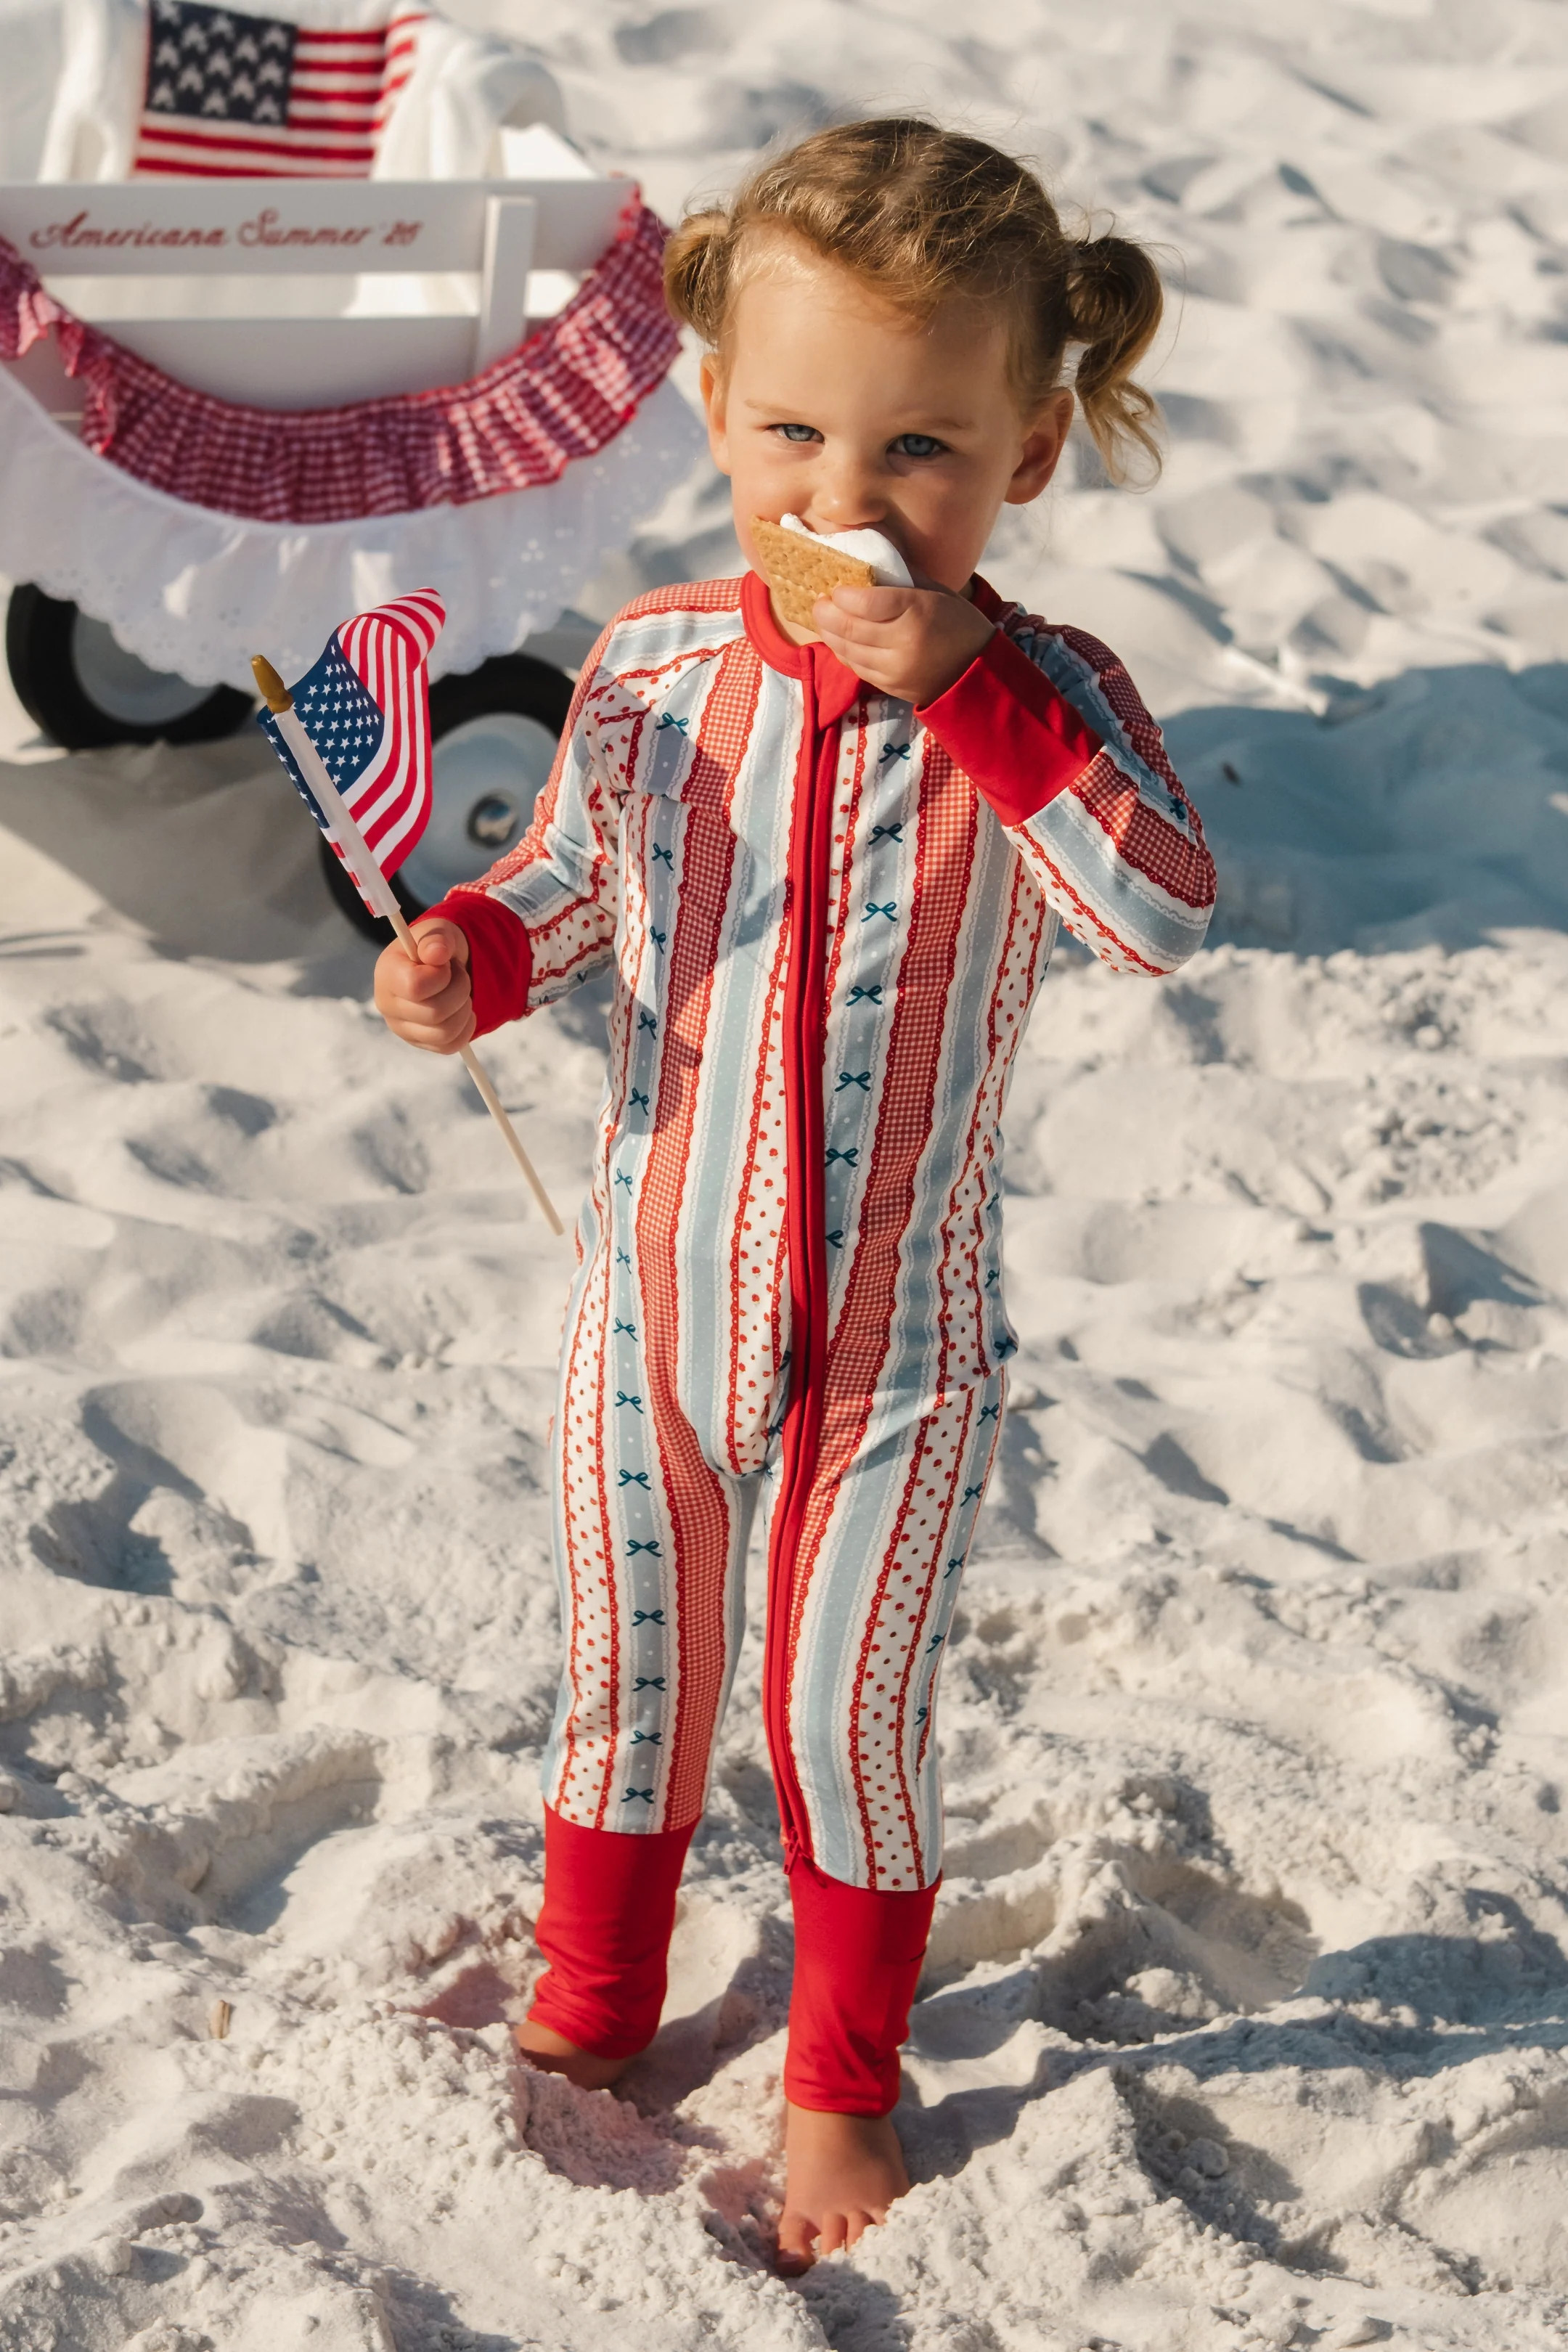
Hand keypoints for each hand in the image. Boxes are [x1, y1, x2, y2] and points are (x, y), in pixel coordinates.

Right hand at [372, 916, 474, 1054]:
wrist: (441, 964)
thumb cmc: (436, 947)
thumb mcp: (439, 932)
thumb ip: (437, 938)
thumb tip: (437, 953)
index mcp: (387, 973)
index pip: (416, 987)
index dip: (442, 976)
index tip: (445, 964)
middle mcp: (387, 1004)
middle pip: (435, 1013)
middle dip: (460, 990)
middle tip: (459, 976)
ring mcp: (402, 1027)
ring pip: (444, 1033)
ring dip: (464, 1009)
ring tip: (460, 992)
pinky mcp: (418, 1042)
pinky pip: (450, 1046)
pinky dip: (466, 1028)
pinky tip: (462, 1010)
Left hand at [810, 580, 994, 706]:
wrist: (978, 673)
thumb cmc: (959, 624)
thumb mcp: (938, 592)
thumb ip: (903, 579)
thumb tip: (868, 563)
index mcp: (917, 613)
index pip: (866, 603)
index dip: (842, 595)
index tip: (835, 587)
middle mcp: (902, 644)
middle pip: (850, 628)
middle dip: (827, 613)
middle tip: (819, 601)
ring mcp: (894, 670)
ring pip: (847, 650)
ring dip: (829, 633)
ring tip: (823, 618)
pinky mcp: (890, 687)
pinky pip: (856, 668)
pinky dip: (843, 652)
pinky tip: (838, 639)